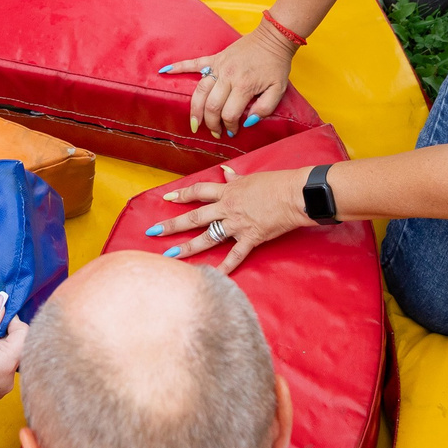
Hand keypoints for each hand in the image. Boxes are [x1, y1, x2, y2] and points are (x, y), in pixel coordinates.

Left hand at [149, 164, 314, 274]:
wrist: (294, 195)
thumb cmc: (276, 183)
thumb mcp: (251, 177)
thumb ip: (235, 178)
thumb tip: (225, 172)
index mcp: (227, 191)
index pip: (197, 192)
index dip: (181, 195)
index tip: (166, 199)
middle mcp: (227, 208)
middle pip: (194, 217)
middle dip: (172, 225)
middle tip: (153, 232)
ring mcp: (237, 225)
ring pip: (207, 238)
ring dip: (187, 247)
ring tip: (170, 256)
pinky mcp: (250, 238)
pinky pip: (235, 256)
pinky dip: (224, 267)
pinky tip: (212, 276)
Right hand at [161, 20, 297, 138]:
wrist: (273, 38)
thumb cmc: (276, 66)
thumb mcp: (278, 90)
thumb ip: (265, 108)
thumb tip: (248, 121)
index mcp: (244, 85)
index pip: (230, 113)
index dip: (230, 126)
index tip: (234, 131)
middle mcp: (228, 76)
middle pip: (212, 106)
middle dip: (211, 123)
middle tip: (215, 132)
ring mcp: (218, 66)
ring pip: (200, 91)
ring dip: (195, 109)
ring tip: (193, 123)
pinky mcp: (215, 58)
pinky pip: (193, 63)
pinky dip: (178, 67)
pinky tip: (164, 72)